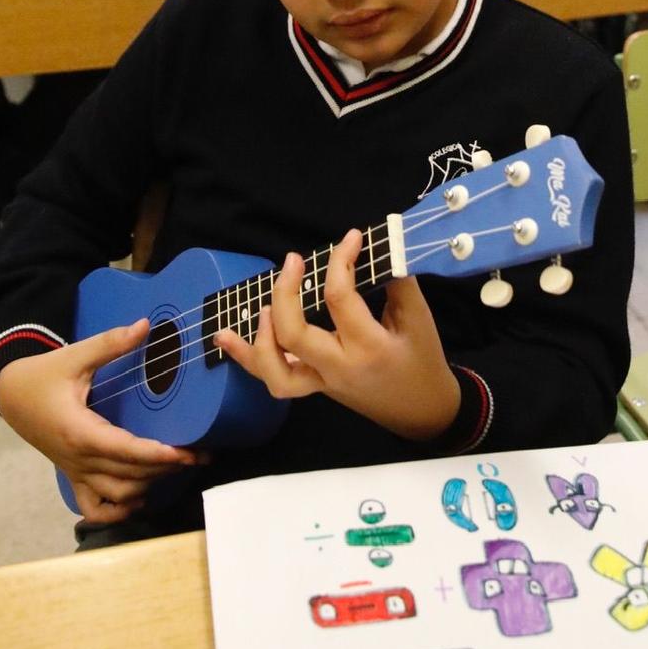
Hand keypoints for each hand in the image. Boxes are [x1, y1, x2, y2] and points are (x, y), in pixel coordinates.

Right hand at [0, 318, 204, 524]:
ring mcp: (75, 472)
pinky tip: (138, 501)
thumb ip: (110, 344)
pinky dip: (116, 512)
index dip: (156, 455)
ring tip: (176, 469)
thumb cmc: (44, 375)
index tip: (184, 453)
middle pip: (128, 475)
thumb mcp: (74, 356)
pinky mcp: (72, 476)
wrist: (11, 395)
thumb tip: (145, 325)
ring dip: (148, 486)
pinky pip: (93, 508)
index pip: (124, 450)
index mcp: (80, 431)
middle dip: (165, 468)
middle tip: (199, 456)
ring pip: (116, 494)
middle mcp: (78, 459)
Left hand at [214, 232, 460, 440]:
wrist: (422, 411)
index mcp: (368, 348)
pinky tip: (224, 337)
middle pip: (294, 334)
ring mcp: (321, 383)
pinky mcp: (313, 388)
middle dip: (286, 293)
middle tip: (294, 260)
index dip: (341, 261)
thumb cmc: (423, 362)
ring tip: (263, 306)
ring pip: (274, 371)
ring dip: (259, 337)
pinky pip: (273, 377)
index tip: (351, 237)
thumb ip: (398, 283)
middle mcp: (337, 368)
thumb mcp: (419, 320)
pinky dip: (246, 358)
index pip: (340, 299)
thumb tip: (380, 247)